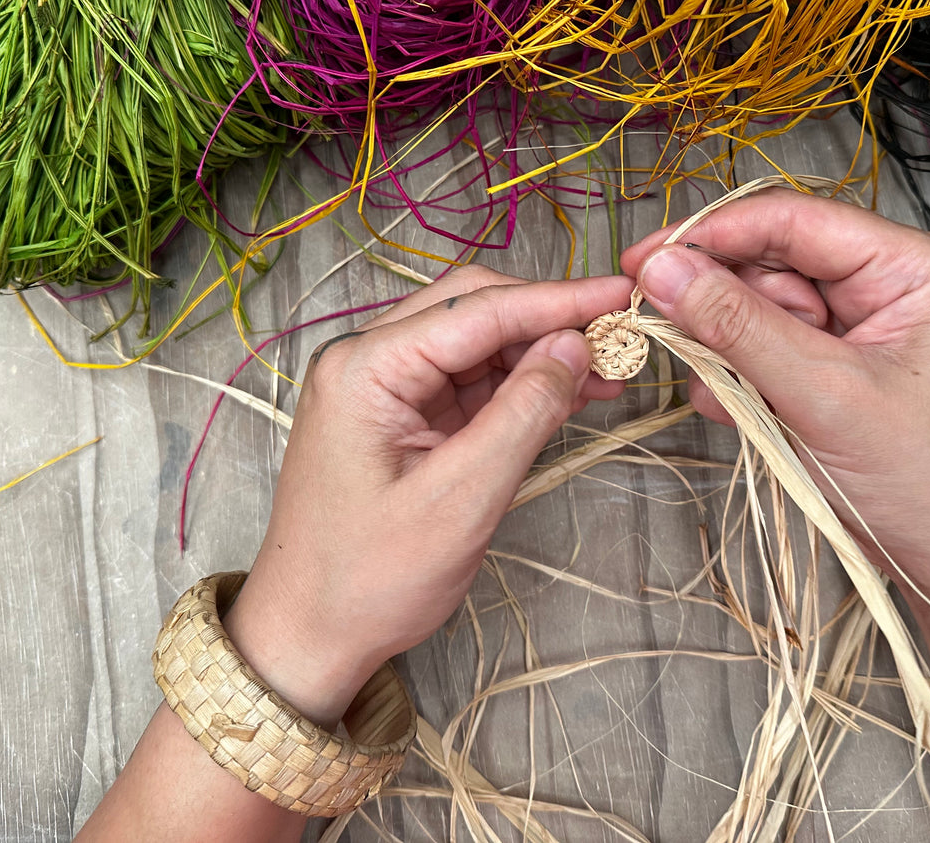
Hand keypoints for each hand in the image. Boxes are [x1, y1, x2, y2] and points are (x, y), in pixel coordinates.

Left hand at [222, 266, 632, 725]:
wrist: (308, 637)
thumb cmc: (368, 581)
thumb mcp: (460, 500)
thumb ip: (522, 415)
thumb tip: (574, 346)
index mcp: (365, 368)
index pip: (477, 310)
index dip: (557, 299)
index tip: (622, 292)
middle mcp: (368, 362)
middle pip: (474, 311)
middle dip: (549, 319)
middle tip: (620, 333)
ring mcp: (383, 389)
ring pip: (477, 345)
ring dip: (540, 353)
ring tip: (609, 371)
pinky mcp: (400, 418)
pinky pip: (469, 382)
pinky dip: (519, 386)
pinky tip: (569, 393)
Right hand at [620, 190, 929, 611]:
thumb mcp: (827, 396)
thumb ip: (740, 327)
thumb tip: (665, 272)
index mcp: (909, 267)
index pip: (794, 220)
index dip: (713, 233)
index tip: (645, 257)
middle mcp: (884, 287)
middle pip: (771, 263)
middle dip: (716, 299)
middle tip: (655, 324)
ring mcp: (856, 332)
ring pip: (760, 310)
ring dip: (725, 347)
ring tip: (717, 387)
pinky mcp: (832, 373)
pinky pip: (766, 352)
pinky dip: (738, 376)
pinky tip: (729, 405)